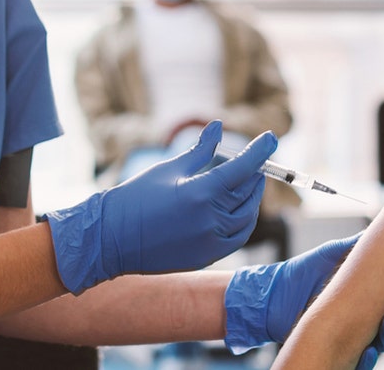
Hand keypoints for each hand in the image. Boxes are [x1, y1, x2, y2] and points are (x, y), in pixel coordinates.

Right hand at [46, 120, 273, 293]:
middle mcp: (210, 219)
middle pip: (248, 191)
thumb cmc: (137, 198)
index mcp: (200, 192)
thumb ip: (200, 150)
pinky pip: (237, 237)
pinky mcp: (206, 256)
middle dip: (255, 173)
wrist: (112, 238)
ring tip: (248, 183)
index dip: (260, 151)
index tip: (271, 138)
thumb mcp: (169, 168)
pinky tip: (239, 209)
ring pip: (247, 216)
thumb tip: (218, 126)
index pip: (242, 167)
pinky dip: (244, 221)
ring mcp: (210, 241)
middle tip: (255, 161)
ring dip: (252, 197)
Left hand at [224, 233, 383, 359]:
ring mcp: (355, 337)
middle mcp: (366, 318)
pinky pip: (359, 361)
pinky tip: (370, 349)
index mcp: (368, 296)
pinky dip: (367, 357)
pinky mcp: (339, 354)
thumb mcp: (331, 255)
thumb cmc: (303, 274)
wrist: (272, 297)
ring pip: (383, 341)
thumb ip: (355, 246)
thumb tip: (380, 228)